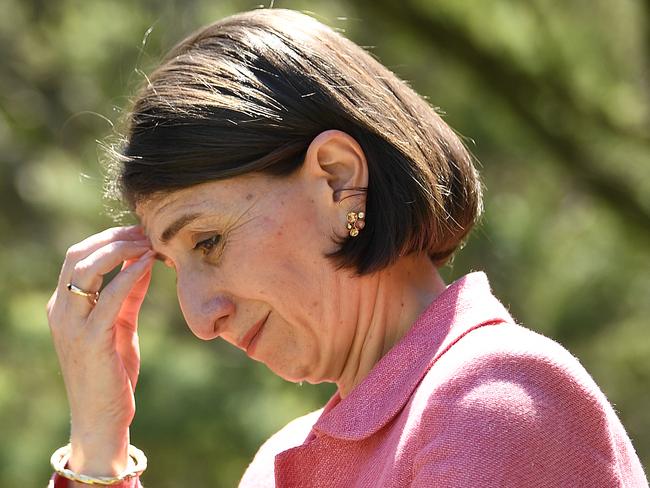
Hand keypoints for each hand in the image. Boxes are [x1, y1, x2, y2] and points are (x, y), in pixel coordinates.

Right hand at [47, 225, 154, 474]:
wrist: (100, 418)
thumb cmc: (111, 371)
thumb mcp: (120, 324)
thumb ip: (128, 294)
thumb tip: (143, 261)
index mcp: (64, 306)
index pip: (79, 256)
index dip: (109, 238)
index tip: (140, 232)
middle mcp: (61, 310)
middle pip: (78, 255)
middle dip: (114, 237)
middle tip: (147, 232)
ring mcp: (71, 324)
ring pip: (86, 268)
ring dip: (121, 249)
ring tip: (150, 242)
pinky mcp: (91, 339)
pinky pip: (109, 296)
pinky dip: (129, 274)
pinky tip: (149, 263)